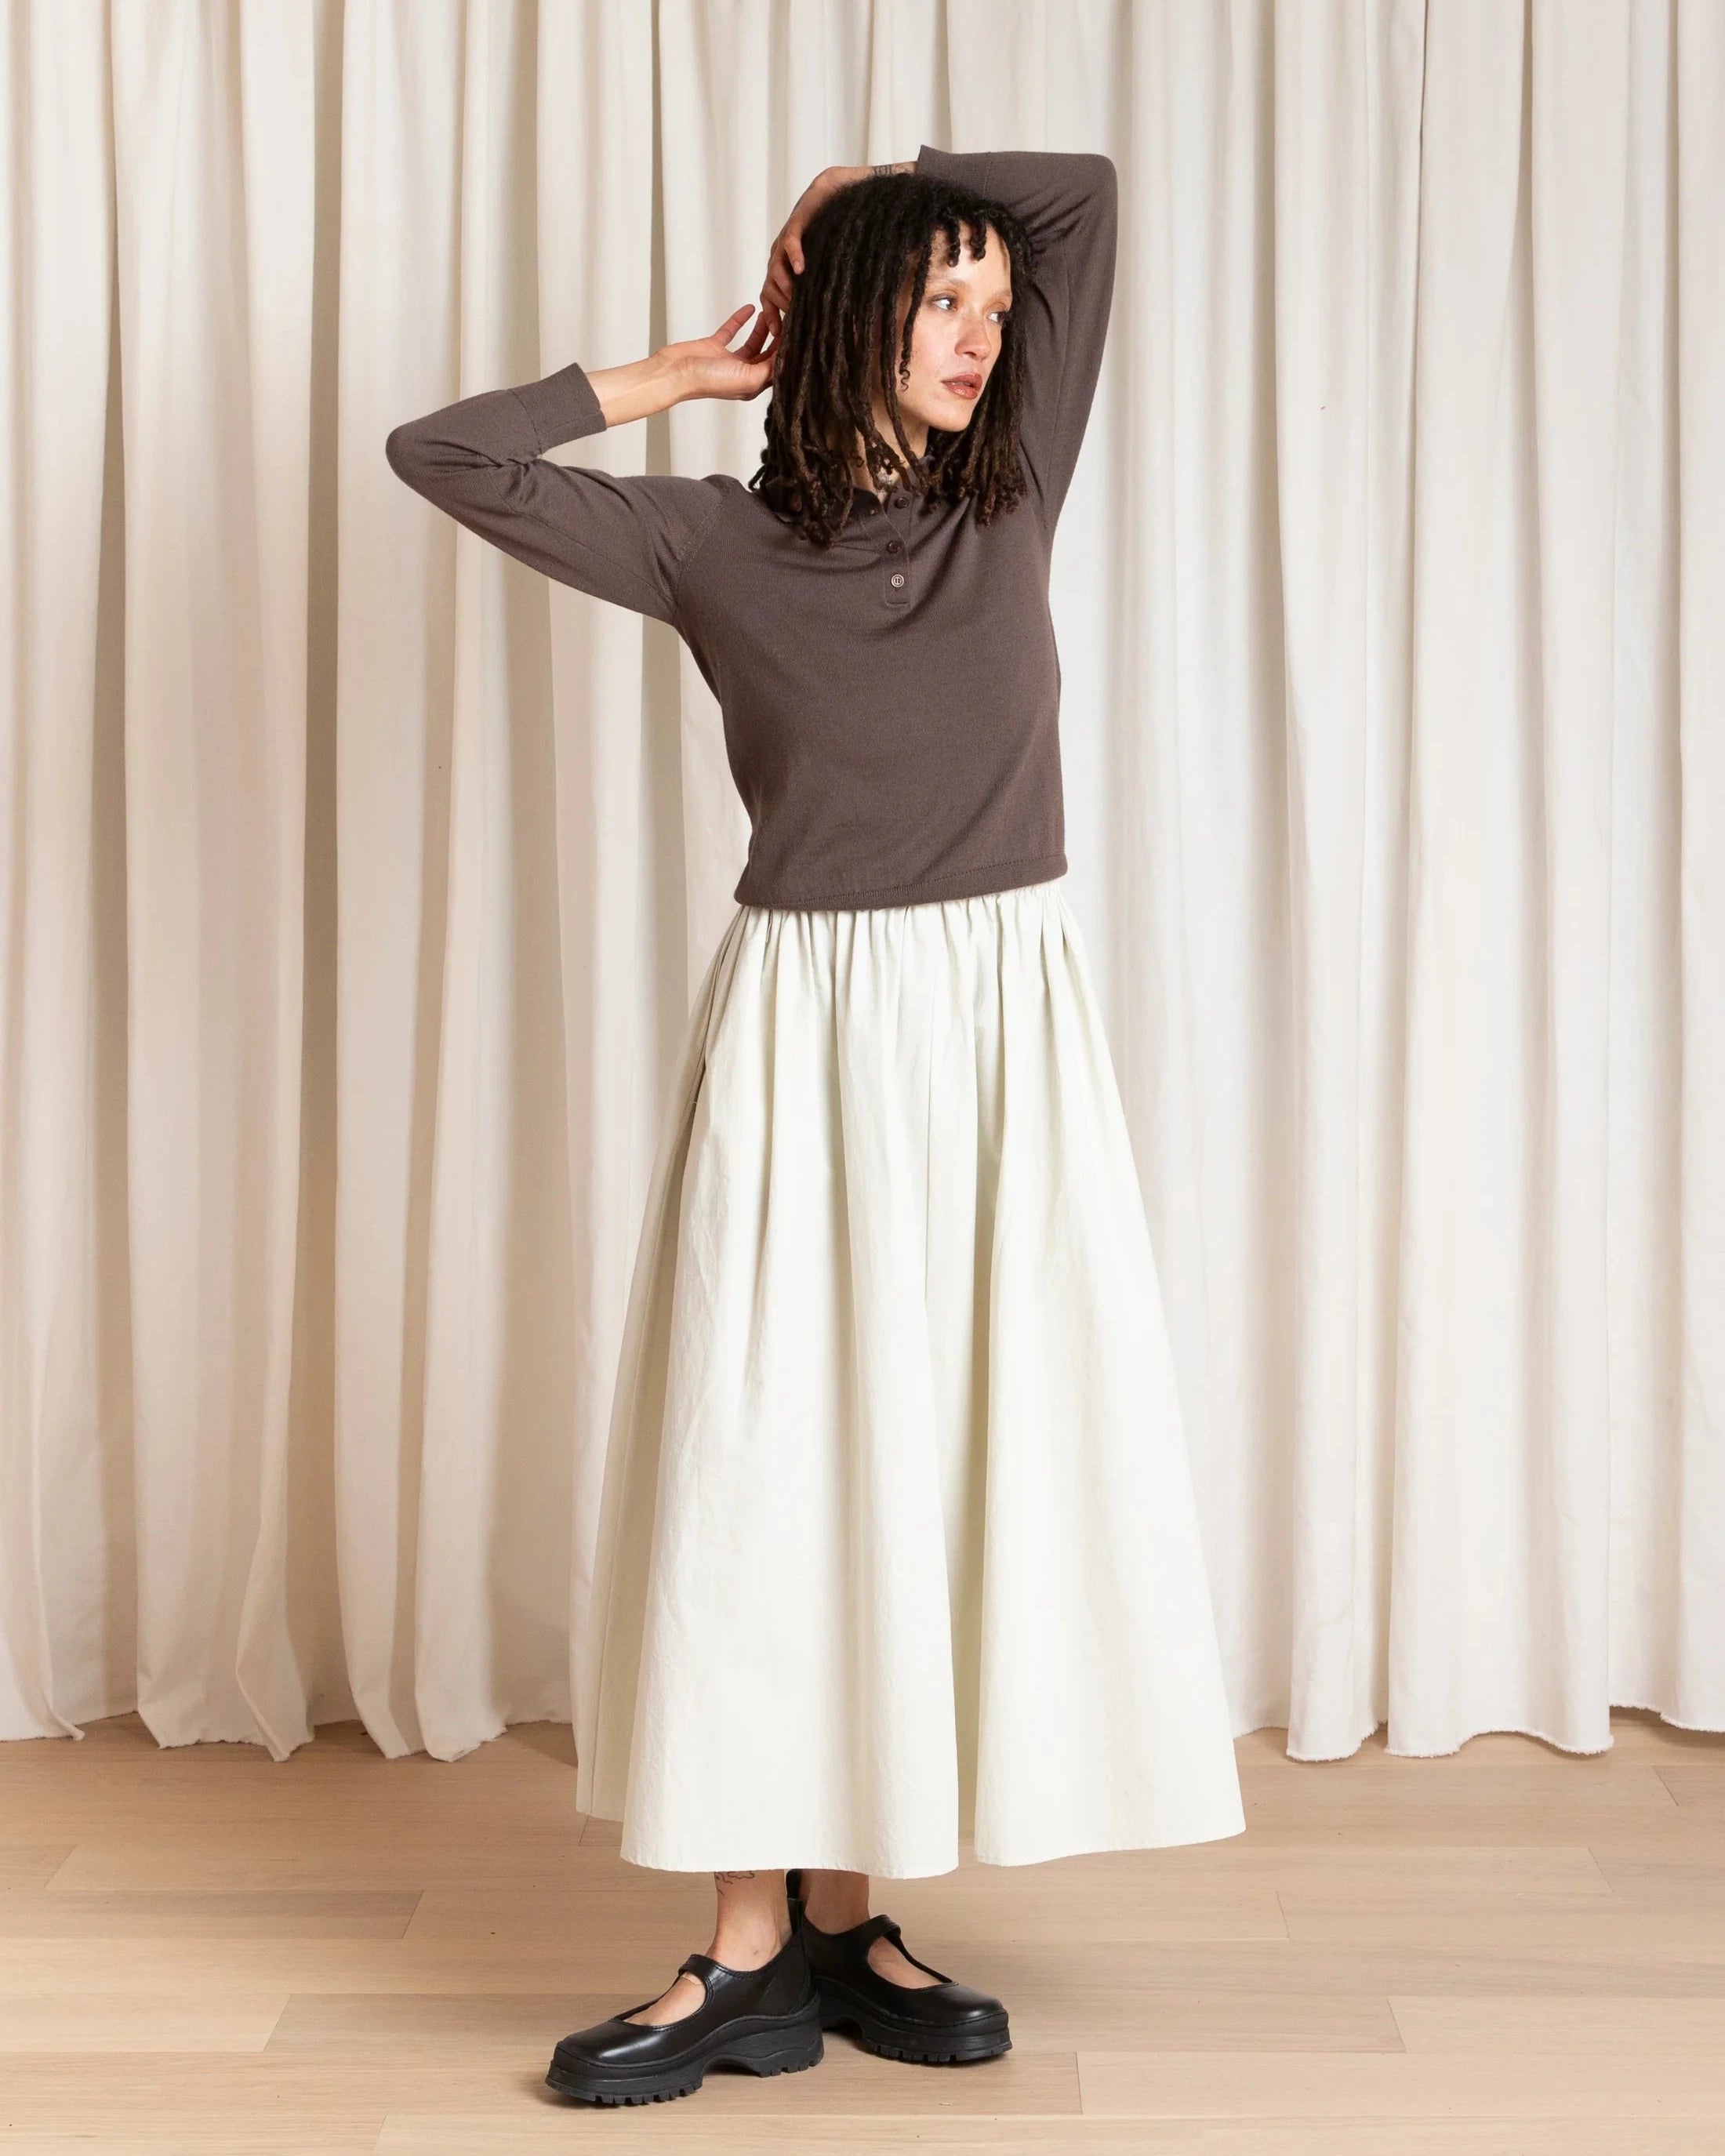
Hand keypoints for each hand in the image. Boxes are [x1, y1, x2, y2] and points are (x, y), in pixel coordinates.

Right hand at [670, 303, 779, 403]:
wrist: (675, 373)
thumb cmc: (708, 380)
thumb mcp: (747, 377)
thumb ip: (769, 369)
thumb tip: (787, 359)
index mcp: (752, 384)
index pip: (776, 366)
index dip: (786, 350)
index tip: (797, 333)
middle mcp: (742, 373)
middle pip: (766, 354)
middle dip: (777, 338)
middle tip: (787, 319)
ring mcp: (728, 360)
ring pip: (752, 342)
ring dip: (761, 328)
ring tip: (770, 313)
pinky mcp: (714, 347)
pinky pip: (731, 331)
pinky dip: (740, 320)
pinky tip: (749, 309)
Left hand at [756, 164, 867, 372]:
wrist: (833, 195)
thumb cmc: (831, 236)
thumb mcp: (824, 272)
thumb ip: (821, 293)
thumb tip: (838, 324)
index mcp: (783, 271)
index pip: (769, 299)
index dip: (772, 319)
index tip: (780, 337)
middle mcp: (779, 259)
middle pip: (768, 289)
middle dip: (778, 307)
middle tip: (792, 321)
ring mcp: (784, 243)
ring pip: (775, 270)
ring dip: (784, 287)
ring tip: (796, 301)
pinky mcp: (795, 225)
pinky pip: (789, 244)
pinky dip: (794, 256)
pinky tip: (801, 269)